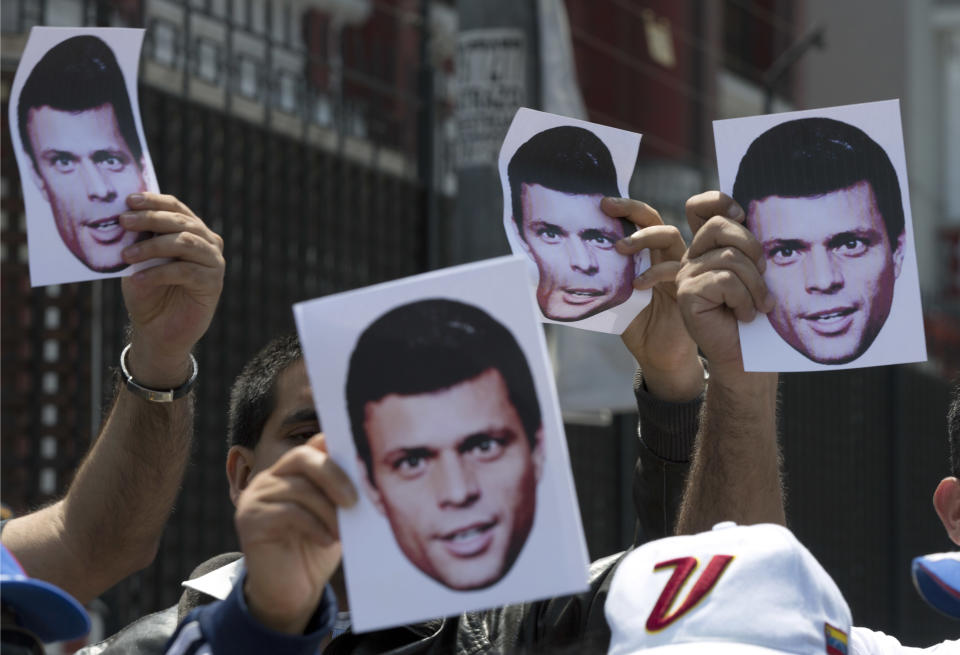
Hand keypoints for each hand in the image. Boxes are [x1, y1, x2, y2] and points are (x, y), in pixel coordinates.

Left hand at [119, 193, 224, 387]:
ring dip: (153, 246)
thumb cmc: (148, 292)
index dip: (153, 201)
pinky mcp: (213, 283)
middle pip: (181, 222)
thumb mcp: (139, 261)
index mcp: (191, 230)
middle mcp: (207, 242)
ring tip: (127, 256)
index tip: (128, 201)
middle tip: (124, 221)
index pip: (175, 207)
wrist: (157, 330)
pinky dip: (159, 273)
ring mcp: (214, 262)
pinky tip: (138, 279)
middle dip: (150, 219)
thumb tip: (124, 216)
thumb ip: (139, 239)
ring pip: (185, 243)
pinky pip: (186, 271)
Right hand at [235, 434, 357, 634]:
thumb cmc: (315, 550)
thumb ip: (339, 490)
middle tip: (354, 501)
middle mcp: (269, 478)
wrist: (290, 594)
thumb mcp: (333, 515)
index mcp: (291, 472)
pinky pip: (288, 512)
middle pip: (302, 457)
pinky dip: (314, 525)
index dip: (335, 444)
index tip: (360, 457)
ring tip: (342, 531)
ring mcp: (256, 497)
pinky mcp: (250, 519)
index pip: (312, 445)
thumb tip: (364, 469)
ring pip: (298, 488)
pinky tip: (327, 540)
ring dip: (327, 510)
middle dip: (334, 475)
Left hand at [606, 197, 702, 401]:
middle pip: (656, 220)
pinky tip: (638, 284)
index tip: (602, 203)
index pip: (642, 220)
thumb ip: (604, 278)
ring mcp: (681, 269)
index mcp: (649, 254)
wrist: (659, 355)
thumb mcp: (614, 296)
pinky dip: (655, 273)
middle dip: (632, 209)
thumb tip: (562, 266)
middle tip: (607, 208)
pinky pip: (677, 270)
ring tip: (620, 248)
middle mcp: (667, 256)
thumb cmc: (637, 325)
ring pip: (670, 237)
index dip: (626, 207)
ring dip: (643, 237)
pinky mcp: (689, 288)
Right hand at [676, 192, 774, 377]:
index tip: (744, 216)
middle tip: (764, 275)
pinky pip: (725, 281)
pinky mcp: (686, 294)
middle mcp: (692, 257)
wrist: (747, 356)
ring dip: (756, 286)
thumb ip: (750, 244)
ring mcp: (686, 275)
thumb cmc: (757, 314)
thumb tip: (755, 215)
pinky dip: (744, 300)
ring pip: (730, 259)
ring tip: (759, 306)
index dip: (720, 201)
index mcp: (708, 248)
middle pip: (720, 226)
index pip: (702, 206)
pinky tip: (743, 316)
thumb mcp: (757, 271)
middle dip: (752, 248)